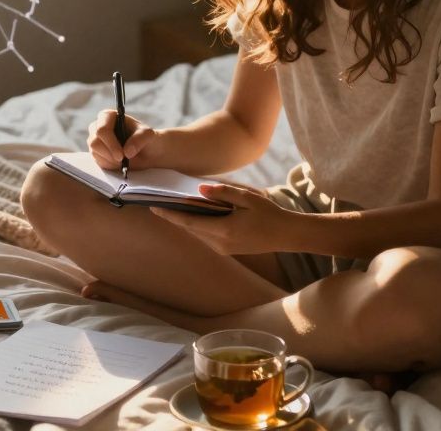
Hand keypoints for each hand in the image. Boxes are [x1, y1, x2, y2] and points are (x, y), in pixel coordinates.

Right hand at [87, 109, 164, 170]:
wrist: (146, 151)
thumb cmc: (145, 138)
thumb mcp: (147, 135)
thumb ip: (139, 139)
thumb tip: (127, 151)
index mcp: (108, 116)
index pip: (102, 129)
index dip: (110, 143)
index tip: (122, 155)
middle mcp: (98, 126)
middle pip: (94, 141)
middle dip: (109, 153)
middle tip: (122, 160)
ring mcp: (95, 140)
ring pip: (95, 152)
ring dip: (110, 159)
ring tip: (124, 159)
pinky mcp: (96, 153)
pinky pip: (98, 161)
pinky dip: (109, 164)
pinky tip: (120, 162)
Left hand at [150, 183, 290, 255]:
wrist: (287, 235)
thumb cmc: (269, 213)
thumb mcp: (247, 198)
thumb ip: (223, 192)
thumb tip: (199, 190)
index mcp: (224, 230)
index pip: (188, 222)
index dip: (170, 215)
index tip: (153, 207)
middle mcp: (220, 243)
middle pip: (190, 229)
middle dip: (173, 217)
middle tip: (157, 203)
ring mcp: (223, 249)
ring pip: (197, 233)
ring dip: (185, 221)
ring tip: (170, 207)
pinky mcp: (227, 250)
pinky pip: (206, 236)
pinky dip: (197, 225)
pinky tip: (193, 214)